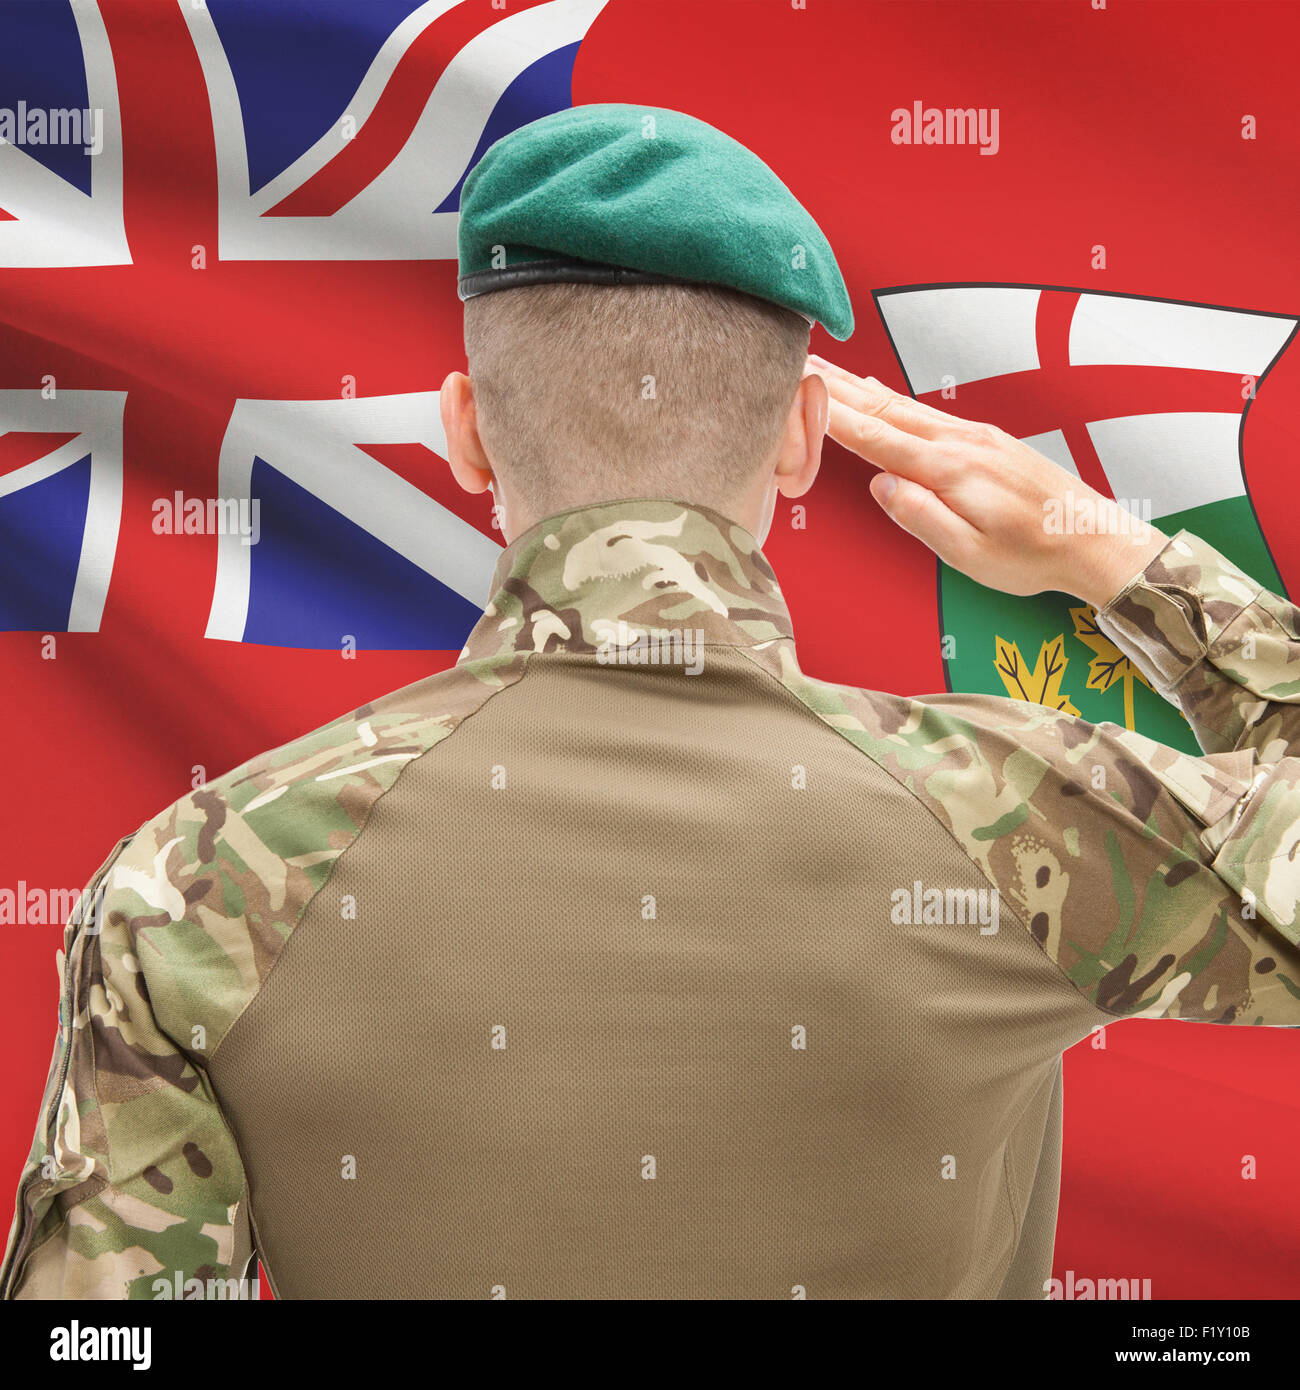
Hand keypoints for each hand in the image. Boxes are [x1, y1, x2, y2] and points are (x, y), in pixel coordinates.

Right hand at [808, 354, 1168, 608]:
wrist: (1093, 538)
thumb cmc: (1031, 556)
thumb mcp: (970, 555)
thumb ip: (922, 518)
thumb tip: (881, 485)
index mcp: (949, 471)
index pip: (875, 438)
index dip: (830, 416)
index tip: (794, 392)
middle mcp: (959, 442)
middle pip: (882, 409)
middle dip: (835, 387)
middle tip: (796, 362)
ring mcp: (974, 436)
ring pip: (902, 404)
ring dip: (858, 386)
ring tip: (823, 369)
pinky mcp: (985, 439)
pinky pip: (924, 410)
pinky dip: (891, 397)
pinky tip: (877, 390)